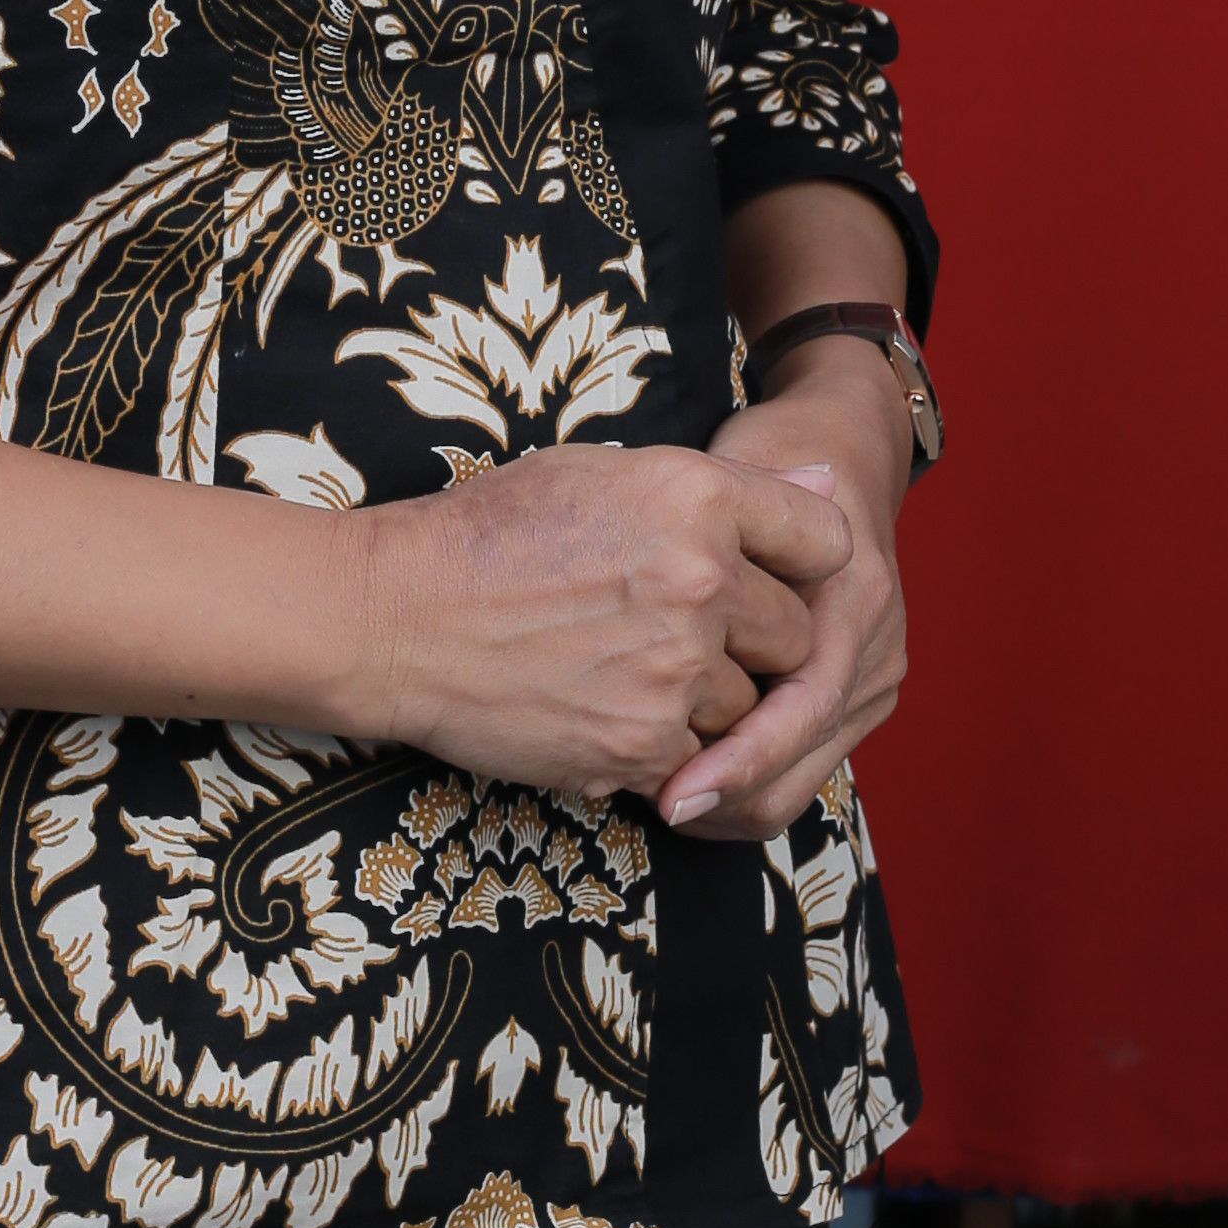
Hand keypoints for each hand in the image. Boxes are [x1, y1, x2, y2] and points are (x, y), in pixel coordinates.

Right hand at [351, 440, 854, 802]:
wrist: (397, 618)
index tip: (773, 577)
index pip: (824, 538)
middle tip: (679, 630)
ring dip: (709, 699)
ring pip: (751, 704)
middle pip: (797, 634)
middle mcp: (699, 581)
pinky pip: (700, 755)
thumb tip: (831, 481)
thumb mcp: (606, 472)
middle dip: (756, 641)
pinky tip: (604, 706)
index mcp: (694, 496)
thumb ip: (727, 487)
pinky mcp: (643, 744)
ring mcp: (674, 670)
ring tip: (628, 668)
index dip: (805, 563)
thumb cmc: (494, 532)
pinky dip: (663, 744)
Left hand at [658, 377, 910, 839]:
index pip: (800, 710)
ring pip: (797, 785)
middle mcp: (876, 652)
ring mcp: (874, 681)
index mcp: (852, 601)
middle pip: (799, 769)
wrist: (845, 449)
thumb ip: (714, 536)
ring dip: (728, 801)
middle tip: (644, 804)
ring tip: (654, 795)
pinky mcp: (858, 699)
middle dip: (724, 800)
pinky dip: (742, 782)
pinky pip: (799, 769)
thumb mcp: (738, 479)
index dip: (735, 762)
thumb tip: (682, 597)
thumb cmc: (773, 460)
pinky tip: (684, 775)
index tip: (670, 793)